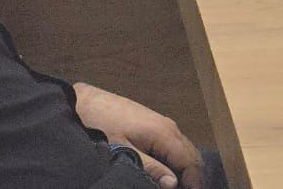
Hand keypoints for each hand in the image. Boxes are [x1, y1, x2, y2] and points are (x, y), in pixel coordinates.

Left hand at [72, 83, 202, 188]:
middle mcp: (170, 127)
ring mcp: (164, 123)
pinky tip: (169, 171)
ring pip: (185, 149)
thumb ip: (151, 168)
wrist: (87, 102)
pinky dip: (178, 159)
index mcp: (165, 134)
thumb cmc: (103, 126)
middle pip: (192, 154)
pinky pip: (175, 144)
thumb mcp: (123, 151)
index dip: (195, 181)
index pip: (191, 161)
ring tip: (180, 185)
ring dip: (186, 168)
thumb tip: (174, 183)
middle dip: (194, 176)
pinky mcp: (156, 123)